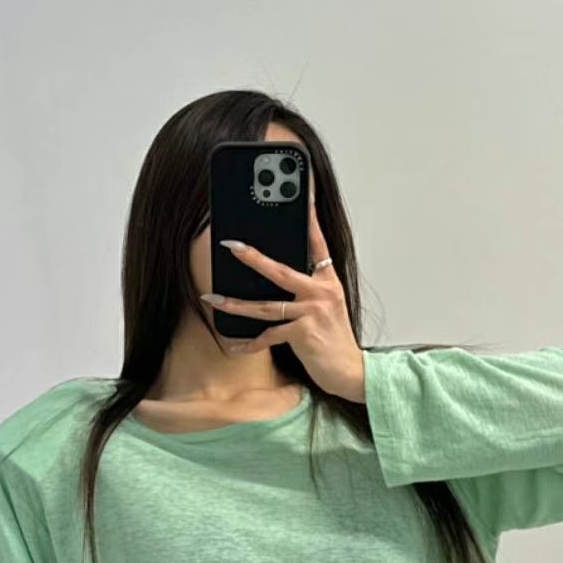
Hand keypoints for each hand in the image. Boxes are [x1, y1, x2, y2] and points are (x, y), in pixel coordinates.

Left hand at [202, 195, 365, 401]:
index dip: (309, 217)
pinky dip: (249, 344)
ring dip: (235, 304)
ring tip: (213, 299)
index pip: (317, 242)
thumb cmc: (334, 339)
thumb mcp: (325, 307)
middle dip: (251, 256)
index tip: (301, 191)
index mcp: (327, 280)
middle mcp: (321, 291)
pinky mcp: (303, 333)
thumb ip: (306, 290)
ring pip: (265, 306)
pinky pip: (268, 336)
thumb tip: (272, 278)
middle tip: (229, 244)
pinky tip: (233, 346)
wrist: (350, 370)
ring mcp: (312, 311)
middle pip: (279, 269)